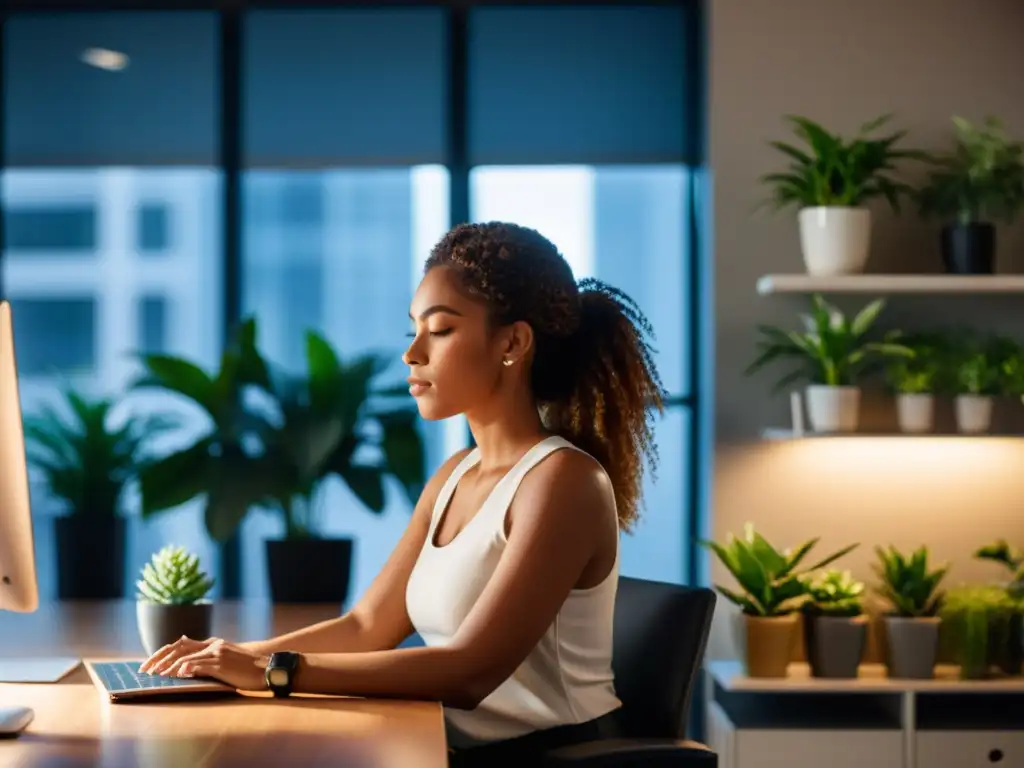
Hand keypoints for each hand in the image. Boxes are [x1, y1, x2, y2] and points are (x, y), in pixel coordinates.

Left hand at [139, 636, 269, 691]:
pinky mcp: (222, 663)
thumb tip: (186, 665)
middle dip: (159, 657)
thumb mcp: (227, 660)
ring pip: (186, 656)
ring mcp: (217, 653)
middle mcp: (213, 645)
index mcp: (213, 643)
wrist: (267, 669)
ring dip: (169, 666)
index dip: (163, 652)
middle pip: (179, 647)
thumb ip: (209, 660)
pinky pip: (200, 665)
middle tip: (145, 669)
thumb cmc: (247, 669)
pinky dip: (187, 668)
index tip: (149, 663)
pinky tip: (177, 674)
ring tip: (157, 675)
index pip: (181, 643)